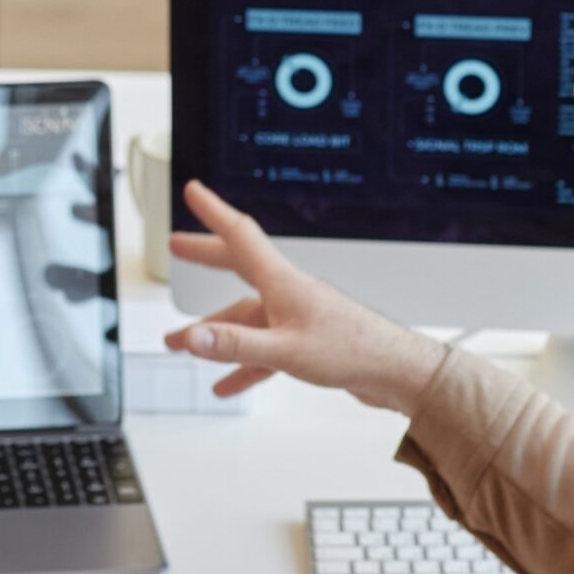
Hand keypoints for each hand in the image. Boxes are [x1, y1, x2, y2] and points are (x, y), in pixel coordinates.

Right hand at [163, 181, 447, 414]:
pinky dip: (243, 364)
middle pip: (237, 265)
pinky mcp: (306, 341)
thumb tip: (194, 336)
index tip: (195, 191)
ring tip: (184, 344)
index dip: (213, 211)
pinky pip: (263, 348)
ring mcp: (297, 316)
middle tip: (178, 245)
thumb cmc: (353, 351)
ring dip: (214, 331)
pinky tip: (228, 382)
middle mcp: (288, 292)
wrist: (395, 372)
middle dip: (204, 256)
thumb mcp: (285, 350)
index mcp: (282, 282)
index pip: (240, 235)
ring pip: (246, 317)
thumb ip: (236, 344)